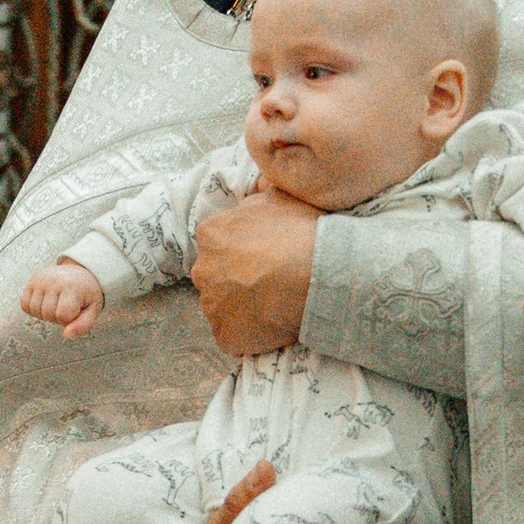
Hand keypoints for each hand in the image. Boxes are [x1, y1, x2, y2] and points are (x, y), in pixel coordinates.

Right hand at [22, 258, 105, 336]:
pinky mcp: (31, 281)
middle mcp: (54, 280)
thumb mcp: (93, 310)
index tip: (75, 312)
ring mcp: (40, 280)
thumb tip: (65, 335)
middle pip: (47, 314)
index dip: (68, 320)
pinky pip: (25, 305)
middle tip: (66, 308)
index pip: (62, 315)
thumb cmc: (86, 296)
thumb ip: (82, 326)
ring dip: (45, 315)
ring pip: (34, 311)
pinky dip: (34, 310)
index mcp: (72, 287)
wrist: (78, 274)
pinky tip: (45, 304)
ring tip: (56, 305)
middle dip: (56, 318)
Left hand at [190, 191, 322, 356]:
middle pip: (216, 277)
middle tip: (270, 281)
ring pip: (222, 307)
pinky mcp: (225, 336)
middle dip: (236, 280)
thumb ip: (258, 195)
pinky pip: (232, 336)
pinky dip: (248, 333)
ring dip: (242, 308)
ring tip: (274, 304)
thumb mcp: (279, 196)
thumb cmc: (302, 232)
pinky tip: (271, 324)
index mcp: (210, 234)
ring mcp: (212, 306)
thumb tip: (256, 187)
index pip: (217, 245)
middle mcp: (203, 269)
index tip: (265, 257)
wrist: (321, 274)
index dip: (243, 252)